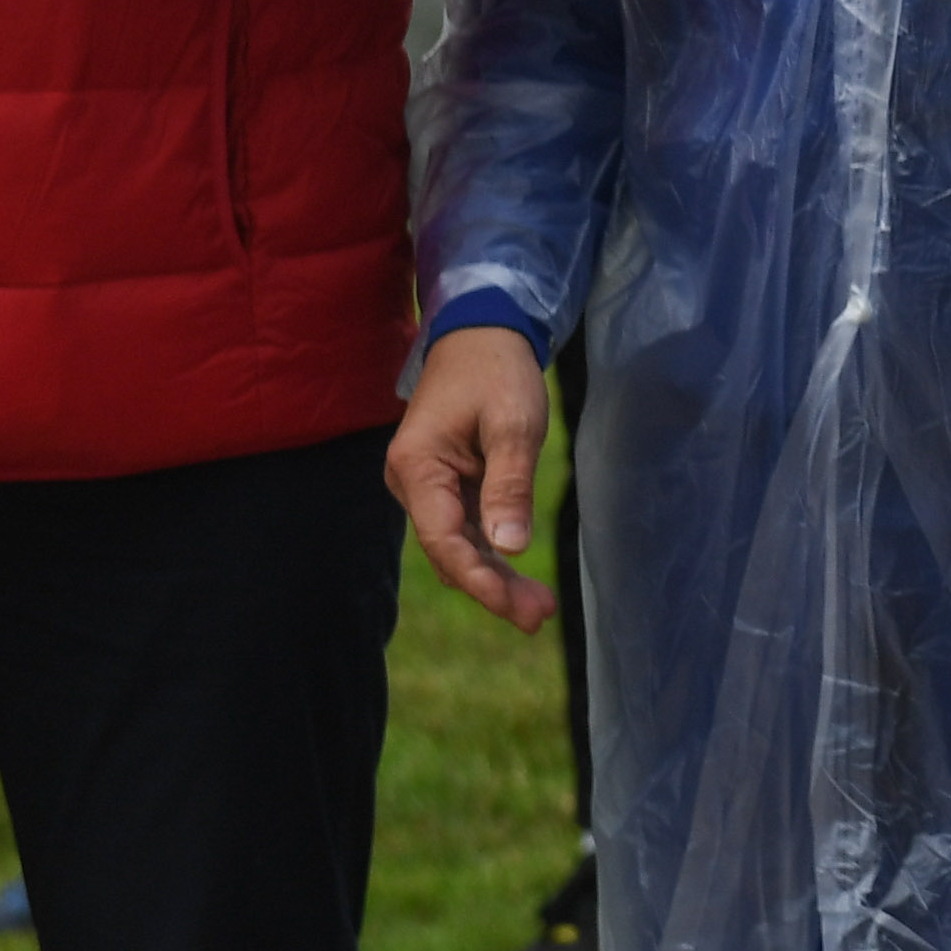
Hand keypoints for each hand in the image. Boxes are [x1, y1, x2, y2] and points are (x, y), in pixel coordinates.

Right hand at [386, 324, 555, 632]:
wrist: (482, 333)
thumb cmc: (497, 370)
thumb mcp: (514, 423)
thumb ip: (510, 484)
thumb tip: (510, 546)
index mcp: (417, 466)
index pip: (442, 539)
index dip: (477, 578)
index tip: (512, 607)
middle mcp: (411, 482)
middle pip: (449, 551)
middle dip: (492, 587)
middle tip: (538, 618)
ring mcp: (425, 486)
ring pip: (458, 546)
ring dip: (495, 577)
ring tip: (539, 609)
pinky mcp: (444, 486)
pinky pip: (465, 529)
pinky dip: (493, 553)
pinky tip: (521, 580)